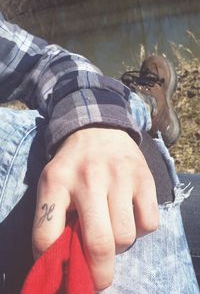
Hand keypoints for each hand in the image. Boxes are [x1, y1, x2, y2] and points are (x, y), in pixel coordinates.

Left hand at [32, 128, 158, 290]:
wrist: (98, 130)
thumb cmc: (74, 165)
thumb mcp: (53, 184)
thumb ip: (53, 218)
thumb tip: (65, 259)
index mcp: (56, 182)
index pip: (46, 236)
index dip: (51, 263)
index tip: (62, 270)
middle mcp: (88, 178)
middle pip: (98, 244)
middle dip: (98, 274)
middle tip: (97, 279)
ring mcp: (119, 176)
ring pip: (125, 237)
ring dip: (119, 244)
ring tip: (112, 229)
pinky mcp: (144, 178)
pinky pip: (149, 224)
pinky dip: (140, 229)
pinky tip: (130, 215)